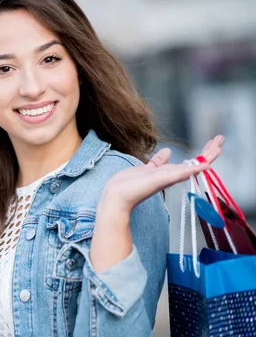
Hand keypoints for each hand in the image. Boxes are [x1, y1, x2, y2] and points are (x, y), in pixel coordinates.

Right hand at [90, 135, 223, 272]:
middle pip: (194, 161)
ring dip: (192, 153)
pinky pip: (159, 162)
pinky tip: (167, 152)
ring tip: (202, 145)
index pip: (199, 163)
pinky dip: (164, 156)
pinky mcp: (146, 171)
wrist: (116, 198)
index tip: (219, 143)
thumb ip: (180, 172)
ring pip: (180, 160)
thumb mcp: (160, 180)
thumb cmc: (136, 191)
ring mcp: (159, 172)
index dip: (210, 154)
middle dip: (207, 150)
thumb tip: (204, 166)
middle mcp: (170, 173)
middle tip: (219, 138)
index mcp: (175, 174)